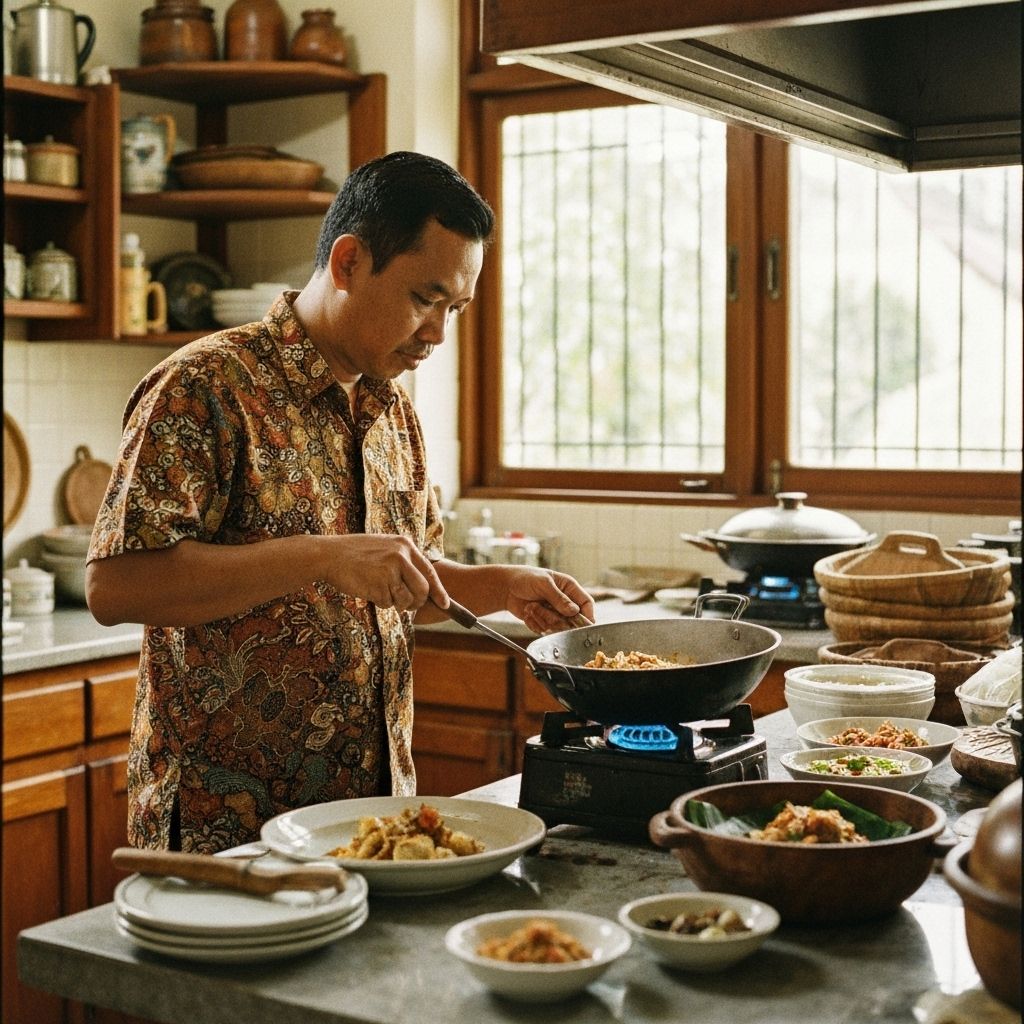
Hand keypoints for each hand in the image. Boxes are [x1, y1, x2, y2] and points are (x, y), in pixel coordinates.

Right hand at [321, 534, 447, 611]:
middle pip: (422, 590)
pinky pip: (387, 603)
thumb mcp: (385, 547)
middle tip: (407, 605)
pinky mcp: (378, 584)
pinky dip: (380, 602)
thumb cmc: (356, 553)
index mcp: (405, 545)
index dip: (439, 591)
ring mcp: (389, 570)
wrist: (329, 555)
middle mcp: (401, 556)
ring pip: (405, 600)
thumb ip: (403, 561)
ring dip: (396, 603)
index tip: (445, 604)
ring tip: (381, 591)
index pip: (430, 572)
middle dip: (417, 602)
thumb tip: (423, 585)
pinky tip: (369, 589)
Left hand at [504, 567, 595, 633]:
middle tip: (544, 609)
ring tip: (531, 606)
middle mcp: (564, 602)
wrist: (506, 587)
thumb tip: (574, 611)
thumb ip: (559, 598)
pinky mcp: (543, 621)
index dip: (587, 615)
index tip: (582, 624)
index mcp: (569, 588)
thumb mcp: (543, 584)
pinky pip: (544, 630)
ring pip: (557, 627)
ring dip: (542, 618)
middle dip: (557, 618)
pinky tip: (528, 612)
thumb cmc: (525, 578)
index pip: (586, 603)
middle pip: (572, 620)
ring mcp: (554, 613)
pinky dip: (535, 623)